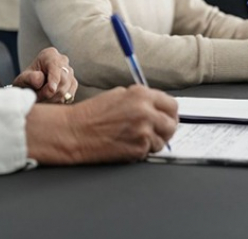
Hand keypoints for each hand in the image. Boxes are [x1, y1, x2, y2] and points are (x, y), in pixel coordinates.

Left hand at [12, 47, 76, 103]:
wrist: (32, 84)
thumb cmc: (28, 79)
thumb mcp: (23, 78)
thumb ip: (30, 77)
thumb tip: (40, 79)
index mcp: (50, 55)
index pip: (55, 66)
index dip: (54, 79)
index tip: (51, 89)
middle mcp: (63, 61)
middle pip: (63, 80)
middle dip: (50, 93)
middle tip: (37, 98)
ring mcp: (70, 72)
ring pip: (66, 89)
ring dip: (53, 99)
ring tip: (41, 99)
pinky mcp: (72, 83)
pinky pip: (69, 95)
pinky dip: (58, 101)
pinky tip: (49, 101)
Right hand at [24, 85, 177, 164]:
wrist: (75, 132)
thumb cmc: (91, 114)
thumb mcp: (119, 95)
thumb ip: (141, 99)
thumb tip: (156, 106)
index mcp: (142, 95)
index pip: (171, 104)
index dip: (169, 112)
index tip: (166, 116)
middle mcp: (146, 112)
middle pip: (172, 124)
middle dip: (165, 127)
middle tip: (156, 130)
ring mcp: (144, 132)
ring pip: (163, 140)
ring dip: (154, 140)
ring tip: (136, 137)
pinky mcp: (139, 149)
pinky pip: (150, 151)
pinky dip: (142, 150)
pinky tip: (128, 143)